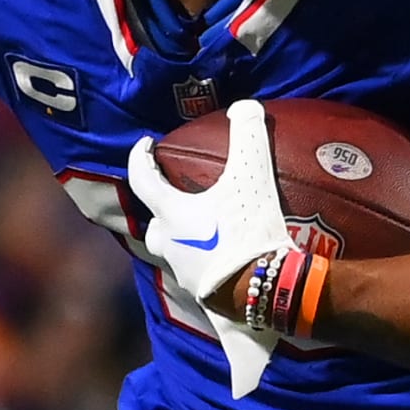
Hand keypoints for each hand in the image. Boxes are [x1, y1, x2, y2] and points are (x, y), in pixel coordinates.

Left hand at [127, 98, 291, 398]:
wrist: (268, 292)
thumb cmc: (251, 231)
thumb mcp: (253, 176)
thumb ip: (249, 135)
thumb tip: (245, 105)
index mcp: (173, 215)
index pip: (143, 179)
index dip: (141, 157)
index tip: (146, 144)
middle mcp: (171, 247)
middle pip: (155, 227)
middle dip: (162, 214)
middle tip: (179, 202)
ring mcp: (186, 278)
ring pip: (177, 256)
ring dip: (186, 244)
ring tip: (208, 235)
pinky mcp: (207, 303)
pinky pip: (203, 284)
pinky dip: (211, 273)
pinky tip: (228, 273)